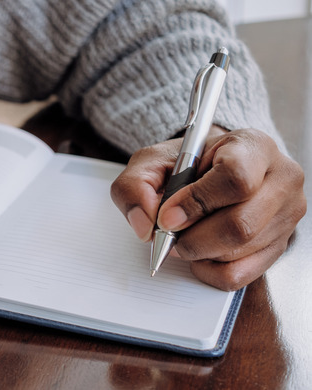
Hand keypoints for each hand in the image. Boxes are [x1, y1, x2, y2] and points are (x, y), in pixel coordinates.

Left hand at [111, 127, 305, 289]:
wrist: (210, 170)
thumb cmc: (186, 164)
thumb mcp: (152, 161)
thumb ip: (136, 186)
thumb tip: (144, 226)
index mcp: (253, 146)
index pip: (235, 179)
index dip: (196, 202)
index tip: (168, 215)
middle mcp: (280, 179)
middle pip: (240, 224)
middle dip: (193, 237)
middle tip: (169, 234)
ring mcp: (286, 215)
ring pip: (240, 251)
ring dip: (199, 252)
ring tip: (183, 235)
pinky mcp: (279, 245)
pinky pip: (241, 275)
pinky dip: (209, 271)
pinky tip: (198, 253)